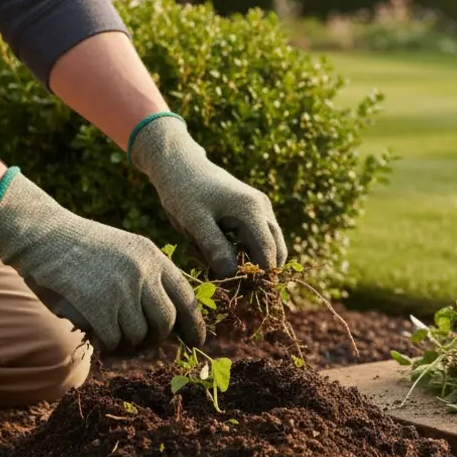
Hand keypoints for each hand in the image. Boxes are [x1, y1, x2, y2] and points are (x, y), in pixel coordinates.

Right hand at [0, 168, 205, 351]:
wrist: (41, 234)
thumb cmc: (79, 248)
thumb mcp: (124, 252)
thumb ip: (147, 279)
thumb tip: (170, 325)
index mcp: (153, 257)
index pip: (185, 296)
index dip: (194, 323)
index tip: (197, 341)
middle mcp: (143, 271)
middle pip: (166, 322)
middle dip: (155, 338)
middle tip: (140, 343)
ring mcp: (122, 288)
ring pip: (139, 335)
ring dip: (125, 342)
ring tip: (110, 334)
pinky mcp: (99, 304)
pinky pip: (113, 340)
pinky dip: (106, 345)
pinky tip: (96, 337)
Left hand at [128, 113, 287, 277]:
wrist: (179, 163)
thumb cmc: (183, 191)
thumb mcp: (194, 221)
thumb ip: (214, 247)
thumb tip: (232, 274)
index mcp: (251, 211)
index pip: (268, 252)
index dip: (260, 276)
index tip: (244, 294)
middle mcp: (263, 208)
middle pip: (277, 249)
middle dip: (263, 271)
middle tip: (240, 289)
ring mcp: (261, 207)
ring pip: (271, 243)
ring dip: (257, 261)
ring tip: (231, 274)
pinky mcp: (254, 208)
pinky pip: (261, 236)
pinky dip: (251, 251)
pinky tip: (228, 257)